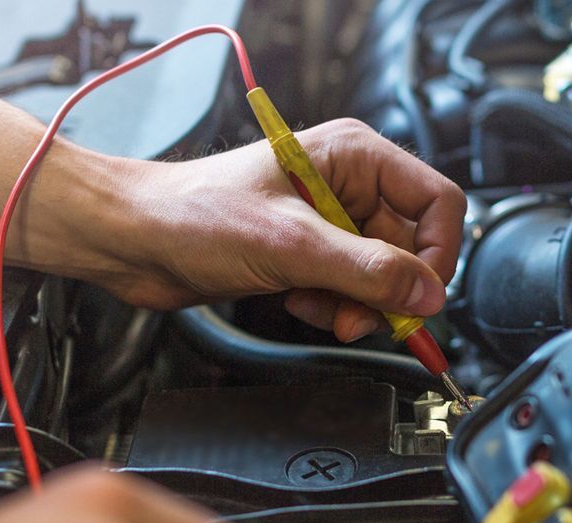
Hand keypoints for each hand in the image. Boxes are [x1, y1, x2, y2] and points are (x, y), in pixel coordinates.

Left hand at [82, 119, 465, 341]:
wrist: (134, 239)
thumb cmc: (192, 215)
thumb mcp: (292, 244)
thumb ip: (368, 271)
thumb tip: (426, 295)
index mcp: (354, 156)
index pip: (437, 202)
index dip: (437, 254)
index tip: (420, 297)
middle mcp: (348, 183)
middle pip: (412, 246)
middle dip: (389, 289)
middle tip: (364, 317)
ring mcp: (328, 219)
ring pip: (382, 275)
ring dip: (359, 303)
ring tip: (321, 310)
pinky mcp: (308, 252)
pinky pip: (350, 288)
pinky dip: (333, 306)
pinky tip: (298, 303)